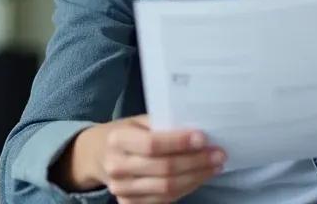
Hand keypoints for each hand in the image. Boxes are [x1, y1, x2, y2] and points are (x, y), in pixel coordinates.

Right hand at [55, 115, 225, 202]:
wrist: (97, 155)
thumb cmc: (126, 134)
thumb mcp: (138, 121)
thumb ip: (162, 125)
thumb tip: (198, 131)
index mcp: (117, 140)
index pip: (152, 144)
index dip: (179, 142)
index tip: (203, 138)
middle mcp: (116, 166)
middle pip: (164, 169)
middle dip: (196, 162)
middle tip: (219, 154)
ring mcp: (121, 189)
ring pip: (167, 188)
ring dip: (196, 177)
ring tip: (215, 166)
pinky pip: (164, 200)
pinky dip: (186, 188)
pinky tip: (199, 177)